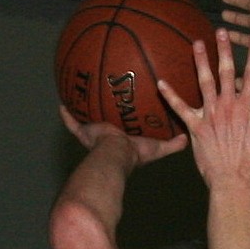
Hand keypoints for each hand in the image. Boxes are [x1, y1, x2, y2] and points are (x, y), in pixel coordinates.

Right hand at [58, 102, 187, 164]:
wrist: (116, 154)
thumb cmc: (136, 153)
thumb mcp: (158, 148)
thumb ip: (172, 144)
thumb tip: (187, 139)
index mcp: (125, 140)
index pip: (127, 129)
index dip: (128, 122)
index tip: (128, 111)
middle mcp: (109, 137)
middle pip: (106, 122)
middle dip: (104, 112)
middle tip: (104, 96)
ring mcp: (95, 135)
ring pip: (87, 120)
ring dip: (84, 110)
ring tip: (79, 94)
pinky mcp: (85, 133)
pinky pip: (73, 125)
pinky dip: (67, 117)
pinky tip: (62, 105)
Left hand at [159, 30, 249, 189]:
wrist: (234, 184)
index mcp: (248, 108)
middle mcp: (228, 106)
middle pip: (226, 72)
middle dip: (223, 49)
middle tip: (220, 32)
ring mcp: (210, 115)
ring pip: (204, 82)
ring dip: (200, 61)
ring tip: (195, 44)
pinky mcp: (196, 128)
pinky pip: (180, 108)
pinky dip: (170, 96)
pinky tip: (160, 83)